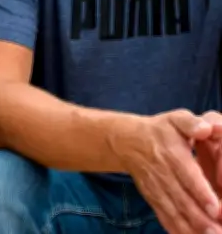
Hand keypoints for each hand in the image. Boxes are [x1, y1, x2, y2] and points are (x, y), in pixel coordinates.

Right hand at [112, 109, 221, 233]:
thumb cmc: (161, 130)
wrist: (127, 140)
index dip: (202, 193)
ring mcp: (156, 188)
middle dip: (200, 219)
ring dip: (190, 227)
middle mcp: (162, 173)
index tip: (217, 209)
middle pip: (182, 199)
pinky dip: (174, 229)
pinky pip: (163, 216)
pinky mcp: (152, 197)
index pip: (188, 176)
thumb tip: (205, 129)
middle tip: (217, 232)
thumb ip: (191, 122)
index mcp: (171, 153)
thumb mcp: (176, 119)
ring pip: (173, 211)